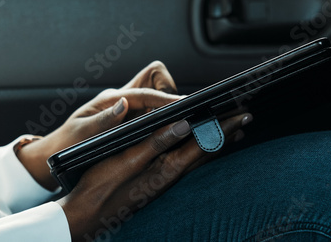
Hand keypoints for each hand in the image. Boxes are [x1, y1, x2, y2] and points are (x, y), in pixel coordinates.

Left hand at [16, 61, 180, 188]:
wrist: (57, 152)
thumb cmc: (67, 143)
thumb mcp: (82, 134)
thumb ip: (103, 120)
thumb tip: (124, 104)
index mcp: (110, 99)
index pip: (142, 92)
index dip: (163, 98)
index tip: (182, 104)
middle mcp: (121, 100)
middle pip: (152, 79)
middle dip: (167, 91)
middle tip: (177, 113)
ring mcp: (127, 108)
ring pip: (155, 94)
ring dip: (166, 105)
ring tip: (177, 122)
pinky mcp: (130, 119)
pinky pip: (152, 111)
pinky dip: (163, 116)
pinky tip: (169, 130)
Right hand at [58, 112, 252, 240]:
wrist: (85, 217)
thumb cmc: (101, 187)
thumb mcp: (126, 160)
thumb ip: (155, 142)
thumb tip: (184, 125)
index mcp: (166, 169)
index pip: (202, 144)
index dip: (222, 128)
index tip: (241, 113)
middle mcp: (169, 177)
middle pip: (205, 152)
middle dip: (226, 135)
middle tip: (245, 119)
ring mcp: (163, 182)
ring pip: (197, 159)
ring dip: (215, 144)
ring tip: (231, 134)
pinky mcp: (154, 185)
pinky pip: (185, 165)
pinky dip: (198, 152)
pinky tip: (197, 150)